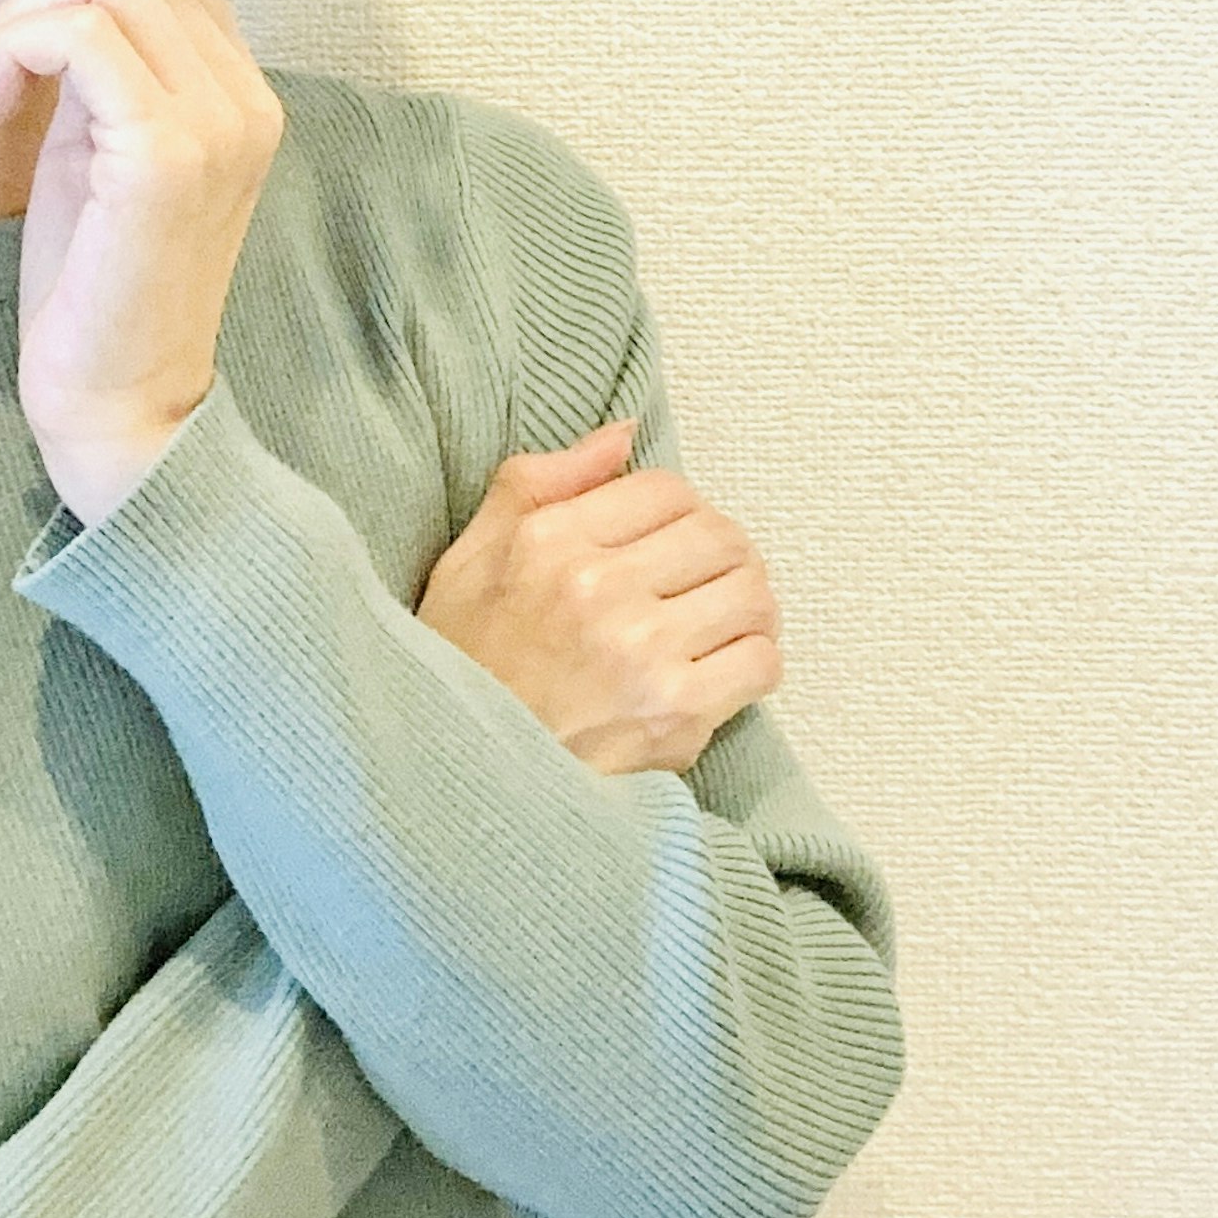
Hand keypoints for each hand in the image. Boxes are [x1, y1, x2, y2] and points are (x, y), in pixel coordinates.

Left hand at [0, 0, 284, 527]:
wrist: (121, 406)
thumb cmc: (92, 282)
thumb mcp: (98, 143)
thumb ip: (103, 58)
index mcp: (238, 83)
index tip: (17, 36)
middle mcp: (248, 91)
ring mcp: (219, 121)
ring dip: (14, 14)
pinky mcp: (169, 157)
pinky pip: (79, 33)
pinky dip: (12, 49)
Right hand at [416, 417, 786, 775]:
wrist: (458, 785)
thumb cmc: (462, 669)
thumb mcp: (470, 559)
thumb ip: (540, 482)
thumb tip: (622, 433)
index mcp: (548, 542)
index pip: (667, 489)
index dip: (677, 513)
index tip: (665, 546)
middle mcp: (598, 589)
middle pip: (720, 537)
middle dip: (720, 557)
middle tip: (700, 587)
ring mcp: (642, 653)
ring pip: (752, 595)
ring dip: (745, 609)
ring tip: (717, 627)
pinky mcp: (675, 715)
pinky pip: (760, 662)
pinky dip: (752, 664)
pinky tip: (718, 675)